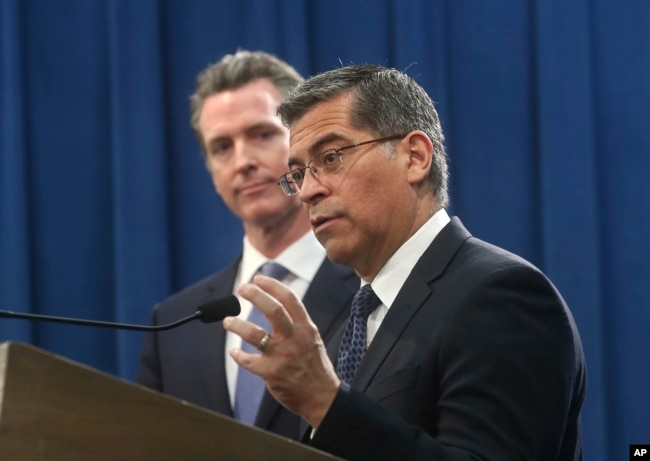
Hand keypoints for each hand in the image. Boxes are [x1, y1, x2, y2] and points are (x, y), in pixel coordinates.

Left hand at [223, 274, 340, 428]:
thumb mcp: (312, 339)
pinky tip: (234, 352)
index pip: (290, 299)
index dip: (273, 286)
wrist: (322, 397)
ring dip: (237, 324)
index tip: (259, 278)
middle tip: (242, 288)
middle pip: (273, 310)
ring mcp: (282, 356)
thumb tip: (277, 304)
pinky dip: (238, 355)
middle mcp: (294, 339)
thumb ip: (297, 324)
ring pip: (254, 334)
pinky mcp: (271, 373)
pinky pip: (247, 360)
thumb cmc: (315, 367)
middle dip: (255, 296)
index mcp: (306, 328)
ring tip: (228, 321)